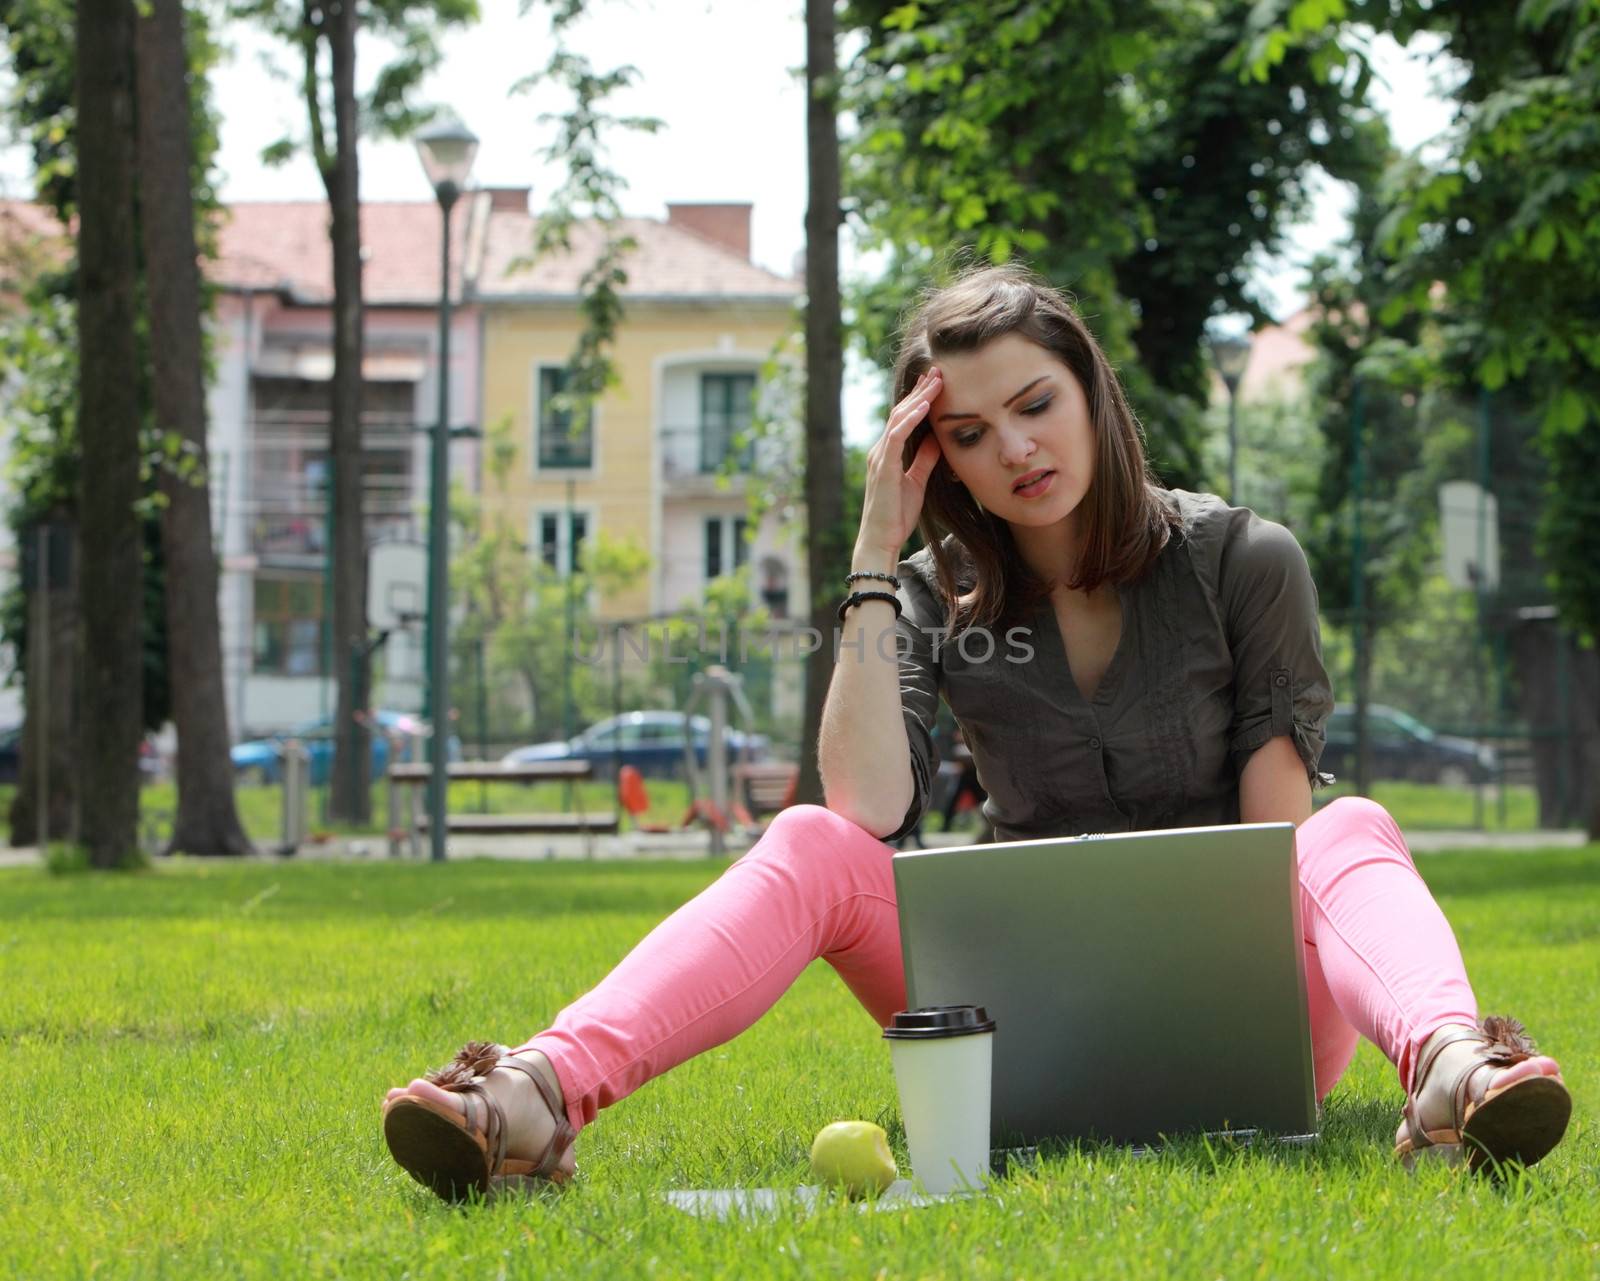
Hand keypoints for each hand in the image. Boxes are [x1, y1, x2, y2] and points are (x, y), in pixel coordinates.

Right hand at [856, 366, 942, 561]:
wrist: (880, 539)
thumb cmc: (896, 515)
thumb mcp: (917, 482)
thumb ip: (924, 459)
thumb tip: (937, 438)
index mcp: (888, 454)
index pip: (903, 419)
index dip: (919, 399)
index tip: (936, 383)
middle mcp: (880, 450)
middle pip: (901, 412)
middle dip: (920, 391)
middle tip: (938, 371)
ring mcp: (880, 457)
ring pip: (898, 418)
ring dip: (918, 398)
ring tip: (935, 381)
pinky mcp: (883, 467)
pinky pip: (896, 436)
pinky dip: (910, 420)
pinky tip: (923, 407)